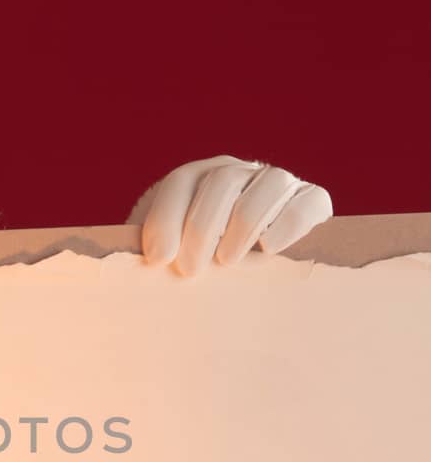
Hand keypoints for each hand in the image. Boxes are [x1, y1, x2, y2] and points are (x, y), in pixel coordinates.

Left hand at [127, 156, 332, 276]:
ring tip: (227, 261)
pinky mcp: (312, 202)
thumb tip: (149, 259)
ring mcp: (279, 184)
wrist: (247, 287)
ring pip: (269, 183)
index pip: (183, 182)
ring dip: (244, 223)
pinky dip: (290, 222)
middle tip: (190, 270)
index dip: (167, 217)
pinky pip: (310, 201)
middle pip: (223, 181)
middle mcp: (241, 173)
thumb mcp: (173, 257)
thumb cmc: (198, 270)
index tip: (158, 259)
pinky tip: (268, 249)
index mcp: (202, 179)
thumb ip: (156, 250)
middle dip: (202, 227)